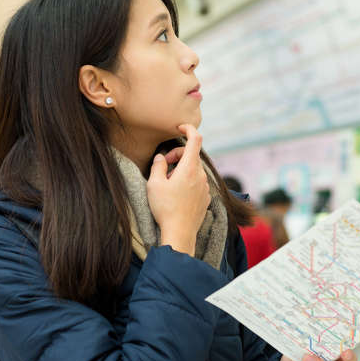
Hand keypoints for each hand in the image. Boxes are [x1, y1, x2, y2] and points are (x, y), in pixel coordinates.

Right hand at [147, 124, 209, 255]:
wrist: (179, 233)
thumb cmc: (166, 208)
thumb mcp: (154, 184)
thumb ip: (158, 166)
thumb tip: (161, 158)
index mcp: (189, 168)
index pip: (195, 139)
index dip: (189, 129)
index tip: (180, 128)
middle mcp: (201, 175)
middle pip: (191, 155)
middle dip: (177, 155)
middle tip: (164, 166)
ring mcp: (205, 187)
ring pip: (194, 169)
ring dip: (182, 170)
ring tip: (168, 183)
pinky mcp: (205, 198)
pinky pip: (197, 182)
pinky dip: (187, 181)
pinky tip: (177, 194)